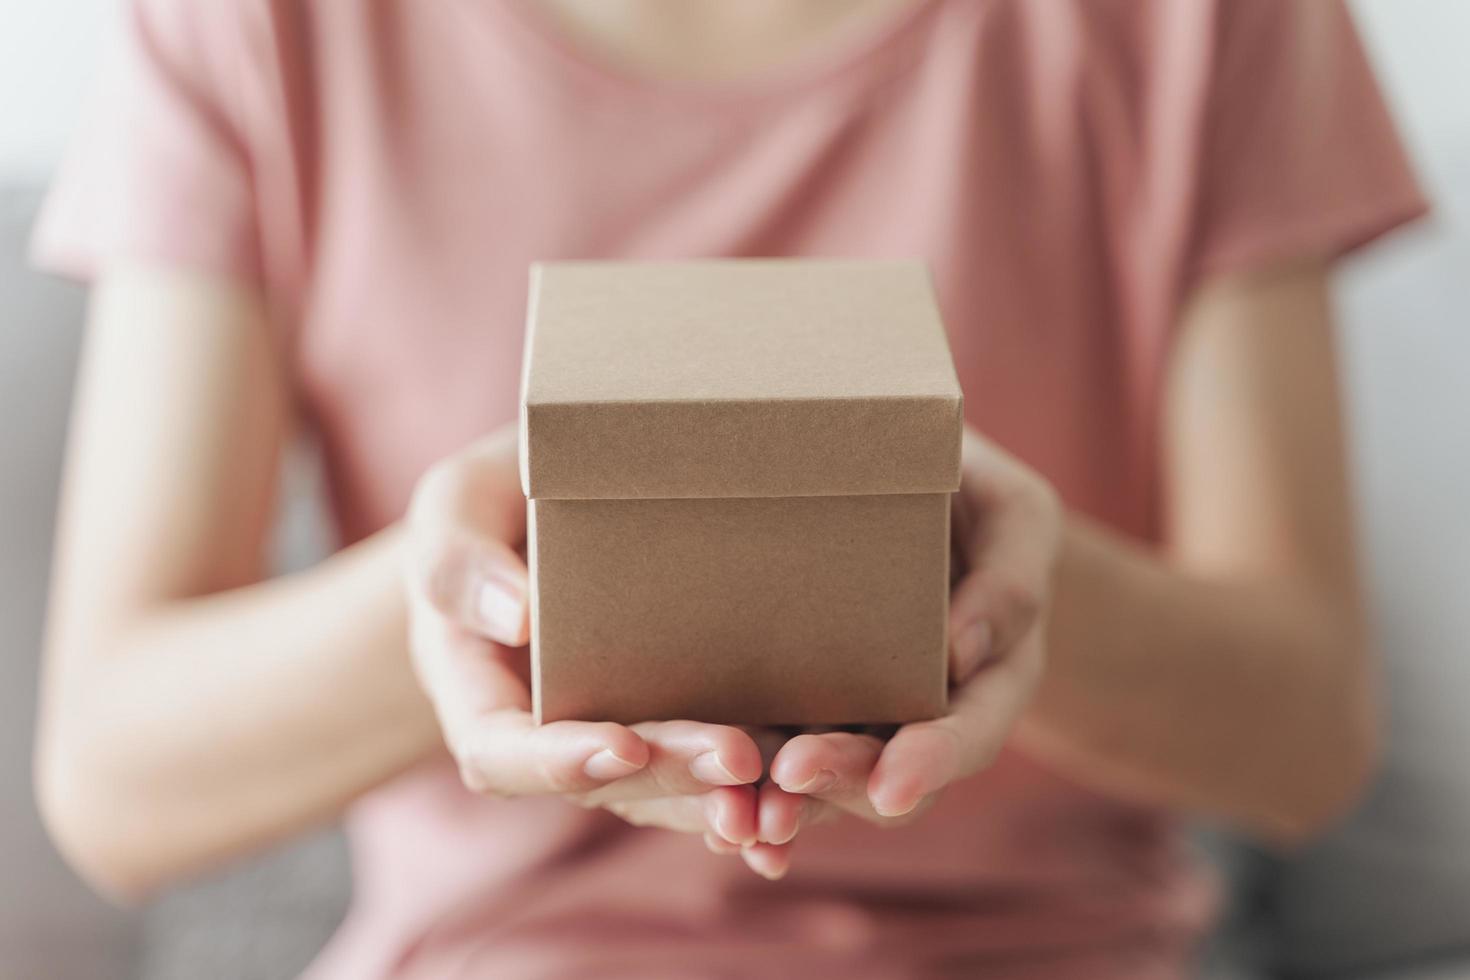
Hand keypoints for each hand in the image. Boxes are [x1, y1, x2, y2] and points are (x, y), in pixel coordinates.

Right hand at [404, 426, 771, 869]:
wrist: (540, 511)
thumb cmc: (489, 503)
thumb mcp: (454, 507)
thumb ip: (457, 559)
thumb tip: (515, 617)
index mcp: (480, 696)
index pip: (502, 754)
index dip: (558, 760)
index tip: (619, 744)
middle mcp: (551, 736)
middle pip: (606, 780)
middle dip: (671, 775)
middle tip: (737, 760)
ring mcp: (618, 735)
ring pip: (667, 792)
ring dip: (723, 799)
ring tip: (782, 796)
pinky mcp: (677, 723)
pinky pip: (711, 773)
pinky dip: (756, 793)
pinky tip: (804, 804)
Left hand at [761, 429, 1059, 846]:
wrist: (915, 482)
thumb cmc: (976, 489)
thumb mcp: (1015, 514)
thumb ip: (1009, 576)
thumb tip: (962, 651)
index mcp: (991, 675)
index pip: (972, 732)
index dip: (936, 761)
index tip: (896, 784)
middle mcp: (924, 713)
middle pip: (889, 774)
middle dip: (843, 781)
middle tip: (794, 773)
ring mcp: (857, 715)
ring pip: (826, 782)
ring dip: (787, 803)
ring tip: (743, 816)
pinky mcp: (797, 701)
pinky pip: (773, 756)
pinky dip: (749, 792)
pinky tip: (716, 817)